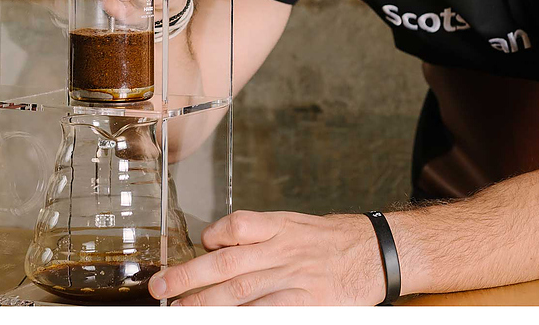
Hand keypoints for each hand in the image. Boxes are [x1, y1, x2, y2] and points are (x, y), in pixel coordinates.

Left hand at [148, 210, 384, 305]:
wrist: (378, 251)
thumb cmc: (336, 239)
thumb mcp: (298, 223)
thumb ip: (261, 233)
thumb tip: (221, 242)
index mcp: (280, 226)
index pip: (237, 224)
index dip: (213, 235)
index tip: (198, 245)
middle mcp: (282, 249)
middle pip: (227, 262)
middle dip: (189, 275)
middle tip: (160, 286)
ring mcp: (294, 276)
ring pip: (240, 291)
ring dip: (205, 303)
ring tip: (179, 311)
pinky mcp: (307, 302)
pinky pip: (269, 310)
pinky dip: (246, 317)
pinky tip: (229, 321)